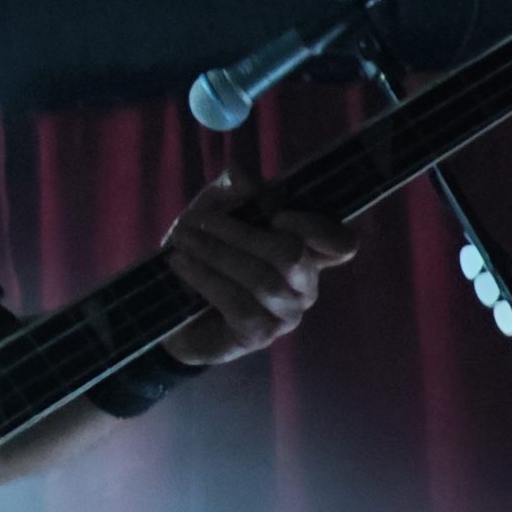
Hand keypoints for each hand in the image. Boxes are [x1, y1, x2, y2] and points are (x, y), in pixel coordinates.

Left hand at [162, 167, 359, 366]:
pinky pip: (238, 304)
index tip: (277, 215)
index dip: (318, 228)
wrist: (170, 301)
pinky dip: (205, 278)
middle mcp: (304, 285)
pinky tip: (181, 264)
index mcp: (305, 251)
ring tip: (182, 240)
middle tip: (201, 221)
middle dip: (243, 234)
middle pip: (294, 256)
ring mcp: (285, 314)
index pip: (341, 244)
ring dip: (216, 254)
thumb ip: (231, 188)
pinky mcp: (258, 335)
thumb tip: (244, 177)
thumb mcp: (212, 209)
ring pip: (262, 280)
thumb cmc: (203, 249)